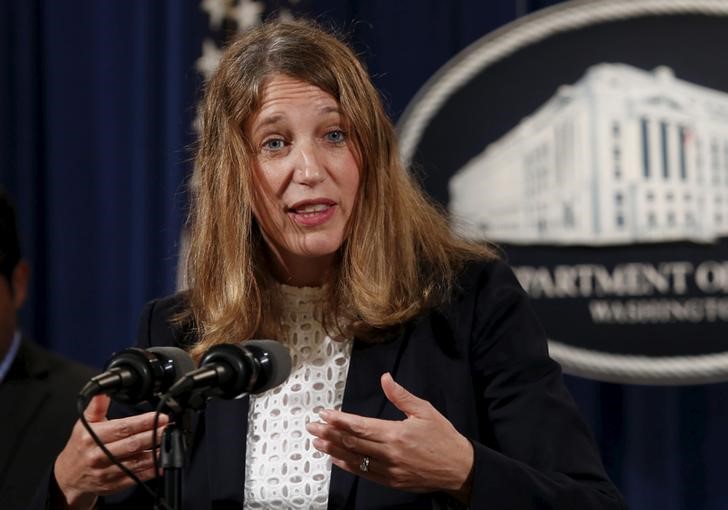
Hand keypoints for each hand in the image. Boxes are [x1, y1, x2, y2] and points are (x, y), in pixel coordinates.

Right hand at [53, 395, 168, 509]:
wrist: (69, 476)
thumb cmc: (81, 446)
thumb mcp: (85, 424)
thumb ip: (96, 406)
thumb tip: (103, 390)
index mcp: (92, 438)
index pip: (122, 428)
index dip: (143, 422)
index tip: (159, 416)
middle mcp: (99, 456)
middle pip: (132, 445)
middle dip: (153, 435)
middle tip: (168, 427)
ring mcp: (107, 472)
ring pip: (136, 462)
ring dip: (156, 453)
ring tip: (169, 442)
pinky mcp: (114, 485)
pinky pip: (136, 477)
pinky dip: (151, 471)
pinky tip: (162, 463)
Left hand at [306, 372, 473, 502]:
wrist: (459, 468)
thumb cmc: (443, 437)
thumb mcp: (425, 411)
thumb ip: (401, 396)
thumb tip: (385, 378)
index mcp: (396, 433)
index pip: (360, 426)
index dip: (339, 420)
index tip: (324, 414)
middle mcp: (389, 453)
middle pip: (352, 442)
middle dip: (329, 434)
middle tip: (312, 427)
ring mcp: (389, 469)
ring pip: (354, 459)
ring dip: (333, 450)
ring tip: (317, 442)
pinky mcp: (391, 481)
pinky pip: (364, 473)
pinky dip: (348, 465)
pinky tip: (336, 459)